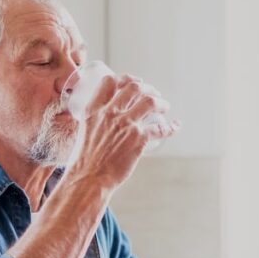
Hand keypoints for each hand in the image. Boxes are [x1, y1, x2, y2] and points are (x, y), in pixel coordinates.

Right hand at [66, 74, 175, 190]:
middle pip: (133, 88)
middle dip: (147, 88)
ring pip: (150, 102)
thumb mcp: (83, 133)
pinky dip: (170, 127)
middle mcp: (110, 113)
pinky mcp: (139, 139)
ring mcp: (126, 125)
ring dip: (161, 102)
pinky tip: (175, 126)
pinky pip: (160, 128)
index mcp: (93, 111)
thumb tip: (102, 124)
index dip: (124, 79)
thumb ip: (94, 124)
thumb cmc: (83, 162)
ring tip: (164, 106)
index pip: (109, 82)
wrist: (88, 179)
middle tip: (153, 93)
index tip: (133, 82)